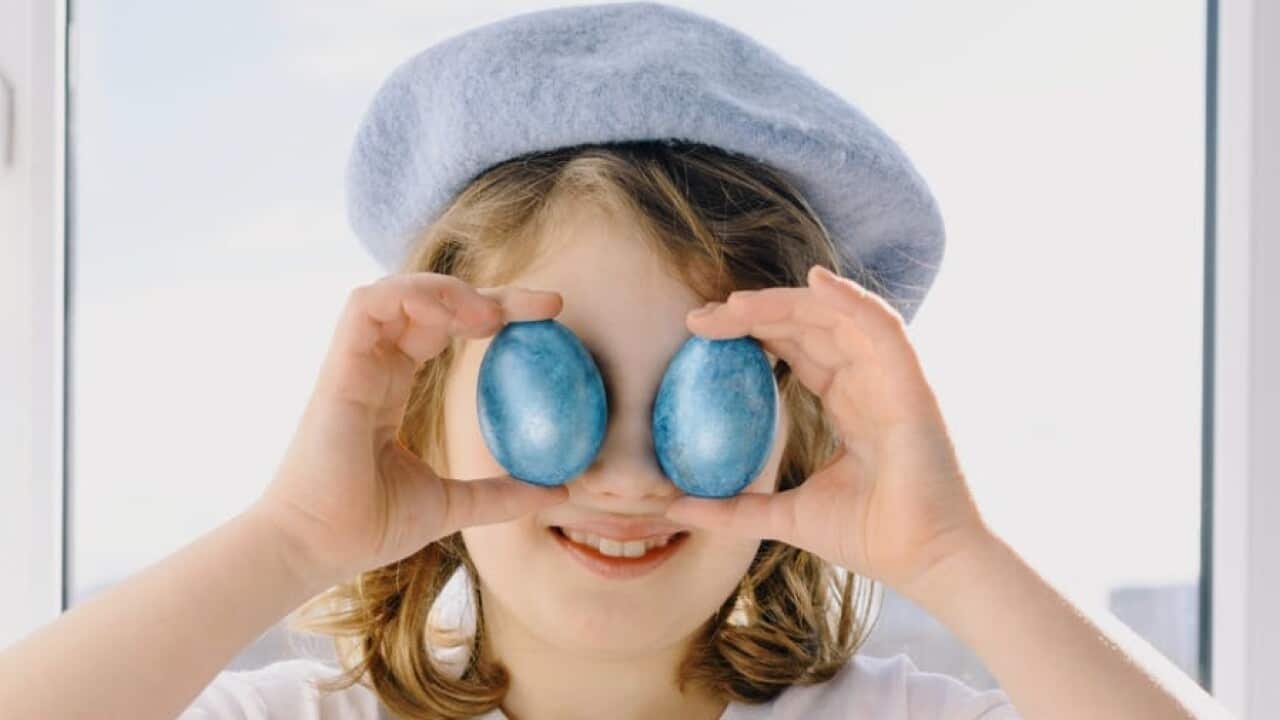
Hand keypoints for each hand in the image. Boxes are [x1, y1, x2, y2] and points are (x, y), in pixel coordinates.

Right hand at [257, 273, 569, 585]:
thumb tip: (559, 491)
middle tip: (548, 305)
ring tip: (496, 316)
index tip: (550, 316)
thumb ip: (501, 494)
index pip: (447, 328)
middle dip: (491, 292)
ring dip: (451, 289)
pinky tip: (455, 313)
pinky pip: (366, 305)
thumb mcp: (452, 505)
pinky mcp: (338, 368)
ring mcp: (353, 363)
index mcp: (392, 387)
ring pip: (397, 291)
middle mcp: (374, 366)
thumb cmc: (367, 528)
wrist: (316, 549)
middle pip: (432, 303)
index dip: (496, 313)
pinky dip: (409, 294)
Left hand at [663, 264, 992, 598]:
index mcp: (848, 404)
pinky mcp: (913, 383)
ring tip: (734, 304)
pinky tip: (815, 280)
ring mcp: (892, 378)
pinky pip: (883, 325)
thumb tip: (674, 506)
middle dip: (754, 314)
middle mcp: (869, 382)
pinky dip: (851, 298)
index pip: (795, 350)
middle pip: (808, 326)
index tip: (700, 334)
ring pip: (837, 316)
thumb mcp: (784, 516)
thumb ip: (733, 508)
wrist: (926, 563)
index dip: (751, 333)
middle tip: (701, 318)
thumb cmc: (871, 539)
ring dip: (785, 302)